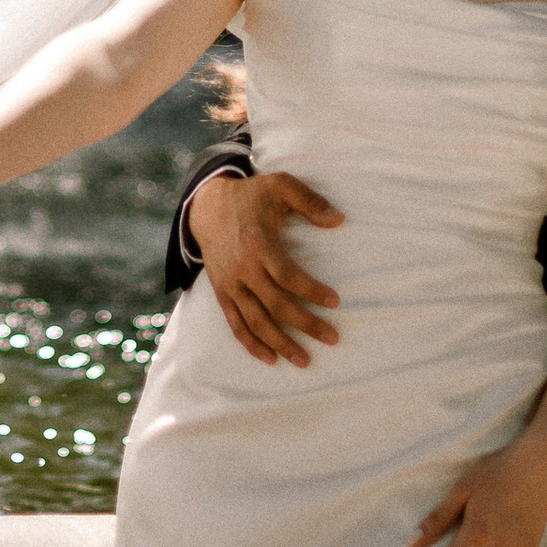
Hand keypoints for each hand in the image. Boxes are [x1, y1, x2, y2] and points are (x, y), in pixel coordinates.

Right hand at [191, 167, 344, 364]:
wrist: (206, 206)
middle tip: (332, 338)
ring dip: (280, 344)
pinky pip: (236, 324)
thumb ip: (310, 201)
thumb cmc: (251, 196)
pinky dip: (251, 344)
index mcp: (259, 244)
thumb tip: (340, 220)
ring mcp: (231, 284)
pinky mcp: (222, 293)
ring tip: (305, 360)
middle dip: (306, 324)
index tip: (335, 302)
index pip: (287, 275)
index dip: (311, 291)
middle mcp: (243, 269)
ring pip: (256, 321)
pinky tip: (270, 359)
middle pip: (276, 304)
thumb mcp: (281, 185)